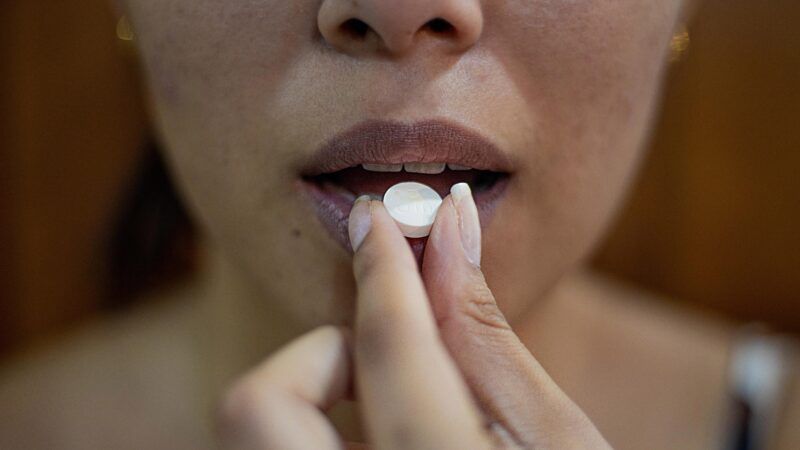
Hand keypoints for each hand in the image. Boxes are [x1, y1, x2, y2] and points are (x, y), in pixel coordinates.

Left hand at [215, 184, 611, 448]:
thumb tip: (450, 227)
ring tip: (394, 415)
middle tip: (383, 358)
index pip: (390, 349)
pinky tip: (383, 445)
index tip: (378, 219)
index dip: (384, 267)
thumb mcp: (559, 443)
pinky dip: (321, 438)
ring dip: (317, 401)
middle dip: (318, 356)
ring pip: (256, 438)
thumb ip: (486, 337)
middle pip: (255, 405)